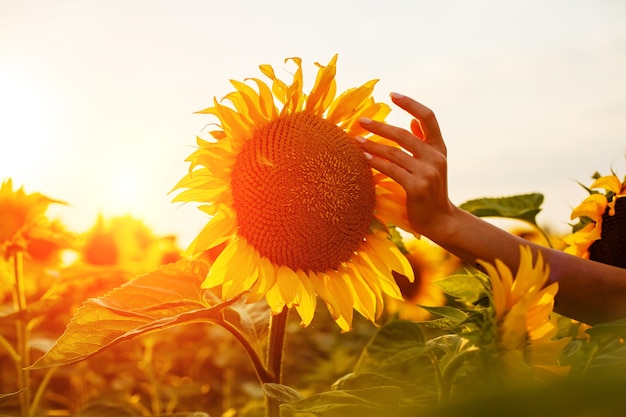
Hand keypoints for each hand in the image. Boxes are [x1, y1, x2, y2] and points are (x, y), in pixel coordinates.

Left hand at [356, 93, 454, 238]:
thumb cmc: (432, 191)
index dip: (410, 103)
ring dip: (372, 145)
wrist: (441, 220)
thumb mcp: (432, 163)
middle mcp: (435, 157)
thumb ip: (423, 141)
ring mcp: (427, 172)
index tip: (392, 94)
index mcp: (439, 147)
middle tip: (361, 121)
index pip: (428, 117)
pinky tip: (364, 157)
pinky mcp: (417, 187)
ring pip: (394, 152)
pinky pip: (391, 170)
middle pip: (404, 134)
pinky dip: (376, 162)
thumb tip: (412, 120)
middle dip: (380, 127)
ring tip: (355, 140)